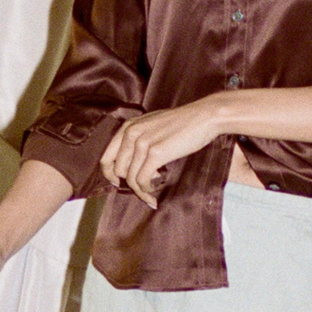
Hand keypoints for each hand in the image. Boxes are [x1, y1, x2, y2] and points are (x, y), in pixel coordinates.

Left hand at [100, 98, 225, 207]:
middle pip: (118, 171)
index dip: (110, 175)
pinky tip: (155, 191)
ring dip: (141, 191)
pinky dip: (147, 190)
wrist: (205, 116)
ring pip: (131, 178)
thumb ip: (139, 140)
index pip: (106, 158)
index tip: (119, 183)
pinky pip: (142, 180)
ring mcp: (142, 143)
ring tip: (151, 195)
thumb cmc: (182, 123)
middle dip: (129, 185)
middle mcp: (131, 133)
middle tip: (142, 191)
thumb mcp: (153, 125)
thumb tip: (131, 166)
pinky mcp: (156, 152)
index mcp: (128, 127)